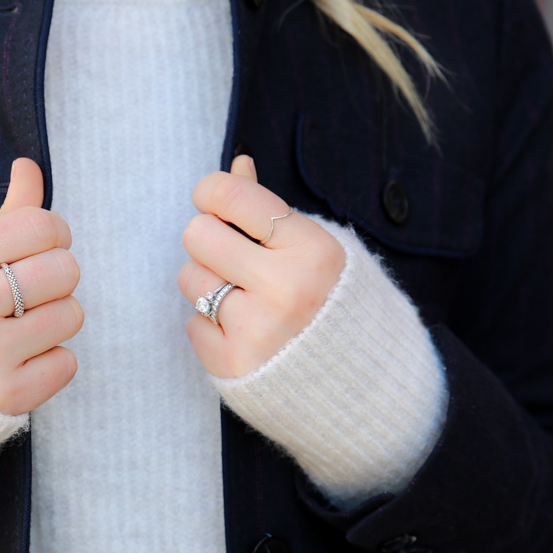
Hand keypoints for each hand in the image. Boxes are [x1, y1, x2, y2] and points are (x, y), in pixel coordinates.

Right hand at [0, 158, 82, 414]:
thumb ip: (4, 215)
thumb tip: (29, 166)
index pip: (41, 225)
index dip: (51, 234)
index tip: (33, 249)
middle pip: (64, 269)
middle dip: (55, 278)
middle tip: (26, 292)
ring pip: (72, 315)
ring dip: (54, 319)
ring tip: (17, 327)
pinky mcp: (4, 397)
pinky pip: (67, 363)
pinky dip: (50, 361)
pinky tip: (16, 360)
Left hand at [178, 155, 345, 377]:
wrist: (364, 387)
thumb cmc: (336, 305)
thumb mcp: (318, 248)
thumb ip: (270, 208)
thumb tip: (238, 164)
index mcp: (311, 250)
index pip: (231, 197)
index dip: (212, 193)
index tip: (215, 202)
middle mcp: (285, 288)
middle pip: (197, 234)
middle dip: (209, 241)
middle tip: (233, 257)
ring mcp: (257, 330)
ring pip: (189, 278)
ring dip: (208, 284)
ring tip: (244, 298)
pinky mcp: (231, 364)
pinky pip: (191, 323)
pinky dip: (211, 326)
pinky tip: (245, 333)